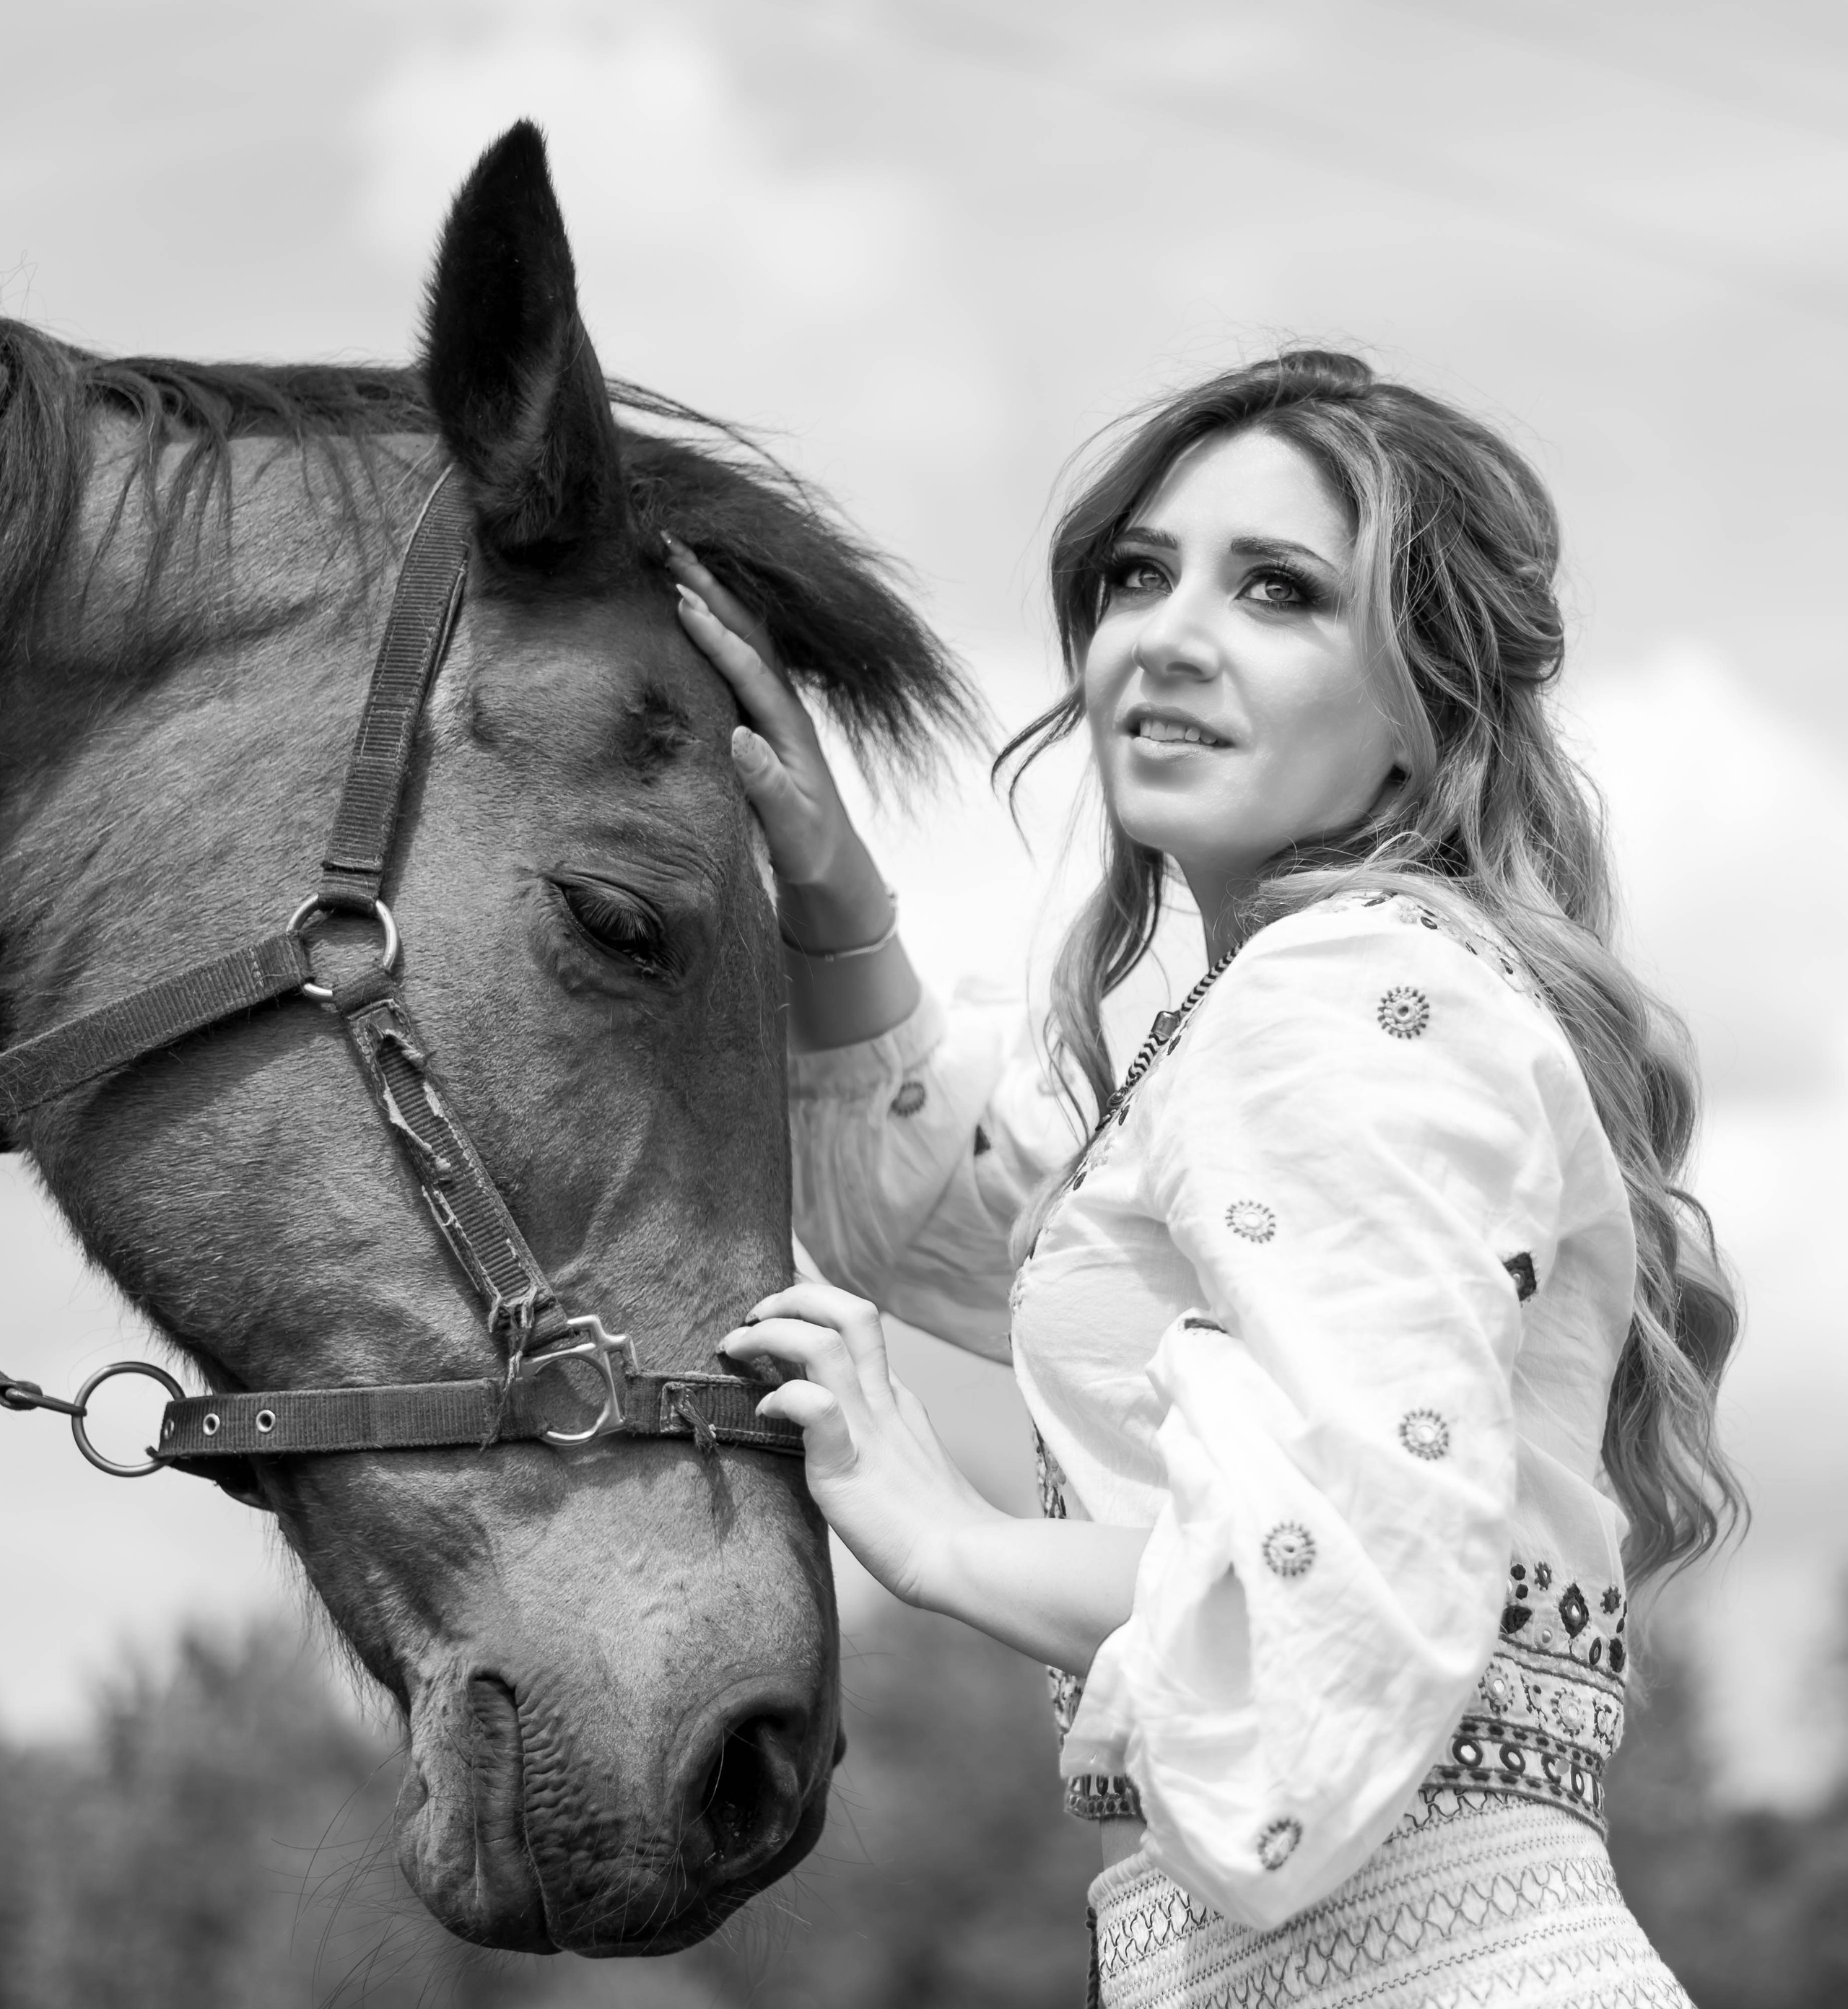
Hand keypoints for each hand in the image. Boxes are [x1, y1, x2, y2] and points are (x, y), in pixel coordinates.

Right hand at [664, 535, 889, 946]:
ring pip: (743, 637)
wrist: (831, 864)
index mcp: (789, 727)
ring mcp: (774, 707)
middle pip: (747, 634)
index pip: (749, 669)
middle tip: (669, 544)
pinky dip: (713, 623)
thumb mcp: (789, 825)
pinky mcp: (762, 715)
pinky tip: (687, 604)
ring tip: (673, 557)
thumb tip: (740, 739)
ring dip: (712, 596)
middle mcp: (784, 707)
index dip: (717, 636)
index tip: (682, 602)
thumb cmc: (809, 847)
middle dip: (711, 588)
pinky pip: (736, 656)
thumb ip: (766, 785)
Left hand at [719, 1281, 996, 1605]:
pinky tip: (764, 1410)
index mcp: (895, 1397)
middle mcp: (884, 1400)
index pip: (858, 1324)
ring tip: (737, 1344)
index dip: (814, 1304)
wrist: (962, 1560)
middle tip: (756, 1313)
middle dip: (795, 1297)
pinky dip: (783, 1397)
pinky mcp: (849, 1464)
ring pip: (825, 1344)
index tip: (778, 1310)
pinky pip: (815, 1408)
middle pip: (849, 1311)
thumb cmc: (932, 1527)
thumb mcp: (905, 1457)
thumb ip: (875, 1431)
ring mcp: (869, 1428)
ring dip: (772, 1333)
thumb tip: (829, 1418)